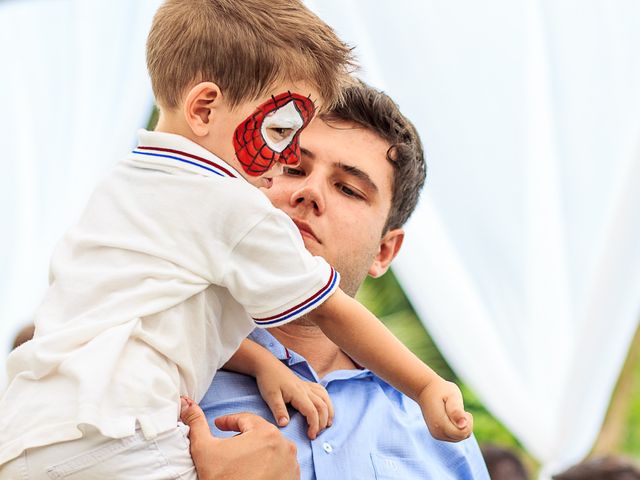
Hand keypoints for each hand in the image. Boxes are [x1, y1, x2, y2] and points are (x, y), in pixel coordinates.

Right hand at [180, 397, 299, 479]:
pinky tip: (254, 472)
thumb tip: (187, 404)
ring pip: (271, 449)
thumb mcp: (204, 450)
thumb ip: (196, 423)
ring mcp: (291, 463)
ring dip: (257, 451)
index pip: (245, 419)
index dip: (228, 421)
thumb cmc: (224, 479)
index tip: (219, 426)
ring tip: (241, 460)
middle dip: (243, 437)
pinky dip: (268, 466)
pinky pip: (280, 465)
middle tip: (228, 444)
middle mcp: (284, 445)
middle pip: (260, 433)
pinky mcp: (293, 478)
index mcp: (265, 432)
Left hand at [255, 362, 333, 438]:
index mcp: (298, 393)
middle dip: (323, 422)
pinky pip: (322, 391)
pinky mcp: (306, 384)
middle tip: (317, 434)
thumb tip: (285, 425)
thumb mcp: (270, 396)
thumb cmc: (268, 380)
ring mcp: (307, 386)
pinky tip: (325, 407)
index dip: (315, 425)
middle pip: (322, 406)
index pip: (312, 411)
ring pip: (325, 398)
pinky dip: (327, 400)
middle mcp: (306, 389)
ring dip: (329, 411)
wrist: (267, 365)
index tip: (311, 436)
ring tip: (327, 424)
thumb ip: (278, 410)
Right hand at [417, 380, 472, 441]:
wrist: (425, 390)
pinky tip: (451, 416)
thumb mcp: (452, 395)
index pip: (463, 433)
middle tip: (459, 409)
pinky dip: (457, 427)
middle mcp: (438, 433)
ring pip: (459, 437)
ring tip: (453, 411)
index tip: (463, 410)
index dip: (468, 422)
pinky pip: (455, 436)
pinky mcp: (438, 434)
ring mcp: (437, 434)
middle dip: (466, 424)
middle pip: (462, 436)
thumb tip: (463, 425)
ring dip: (462, 425)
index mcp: (440, 424)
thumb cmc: (441, 390)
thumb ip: (457, 410)